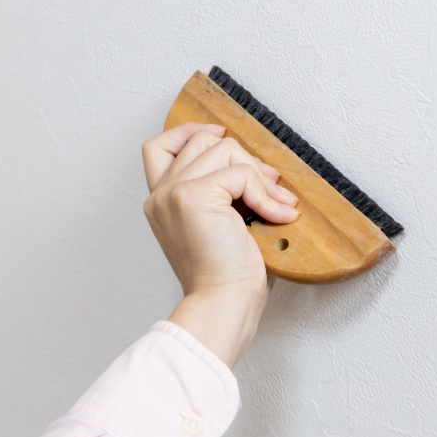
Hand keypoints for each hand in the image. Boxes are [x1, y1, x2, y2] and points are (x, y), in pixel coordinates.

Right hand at [141, 123, 298, 366]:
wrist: (222, 305)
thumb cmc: (227, 277)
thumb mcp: (222, 227)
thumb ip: (224, 194)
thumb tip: (257, 166)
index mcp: (161, 203)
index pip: (159, 146)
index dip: (190, 132)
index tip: (221, 136)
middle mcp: (160, 195)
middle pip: (202, 140)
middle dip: (243, 158)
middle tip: (269, 187)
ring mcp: (173, 193)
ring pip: (224, 149)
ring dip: (258, 175)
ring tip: (275, 206)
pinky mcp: (192, 196)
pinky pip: (240, 173)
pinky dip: (266, 194)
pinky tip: (277, 217)